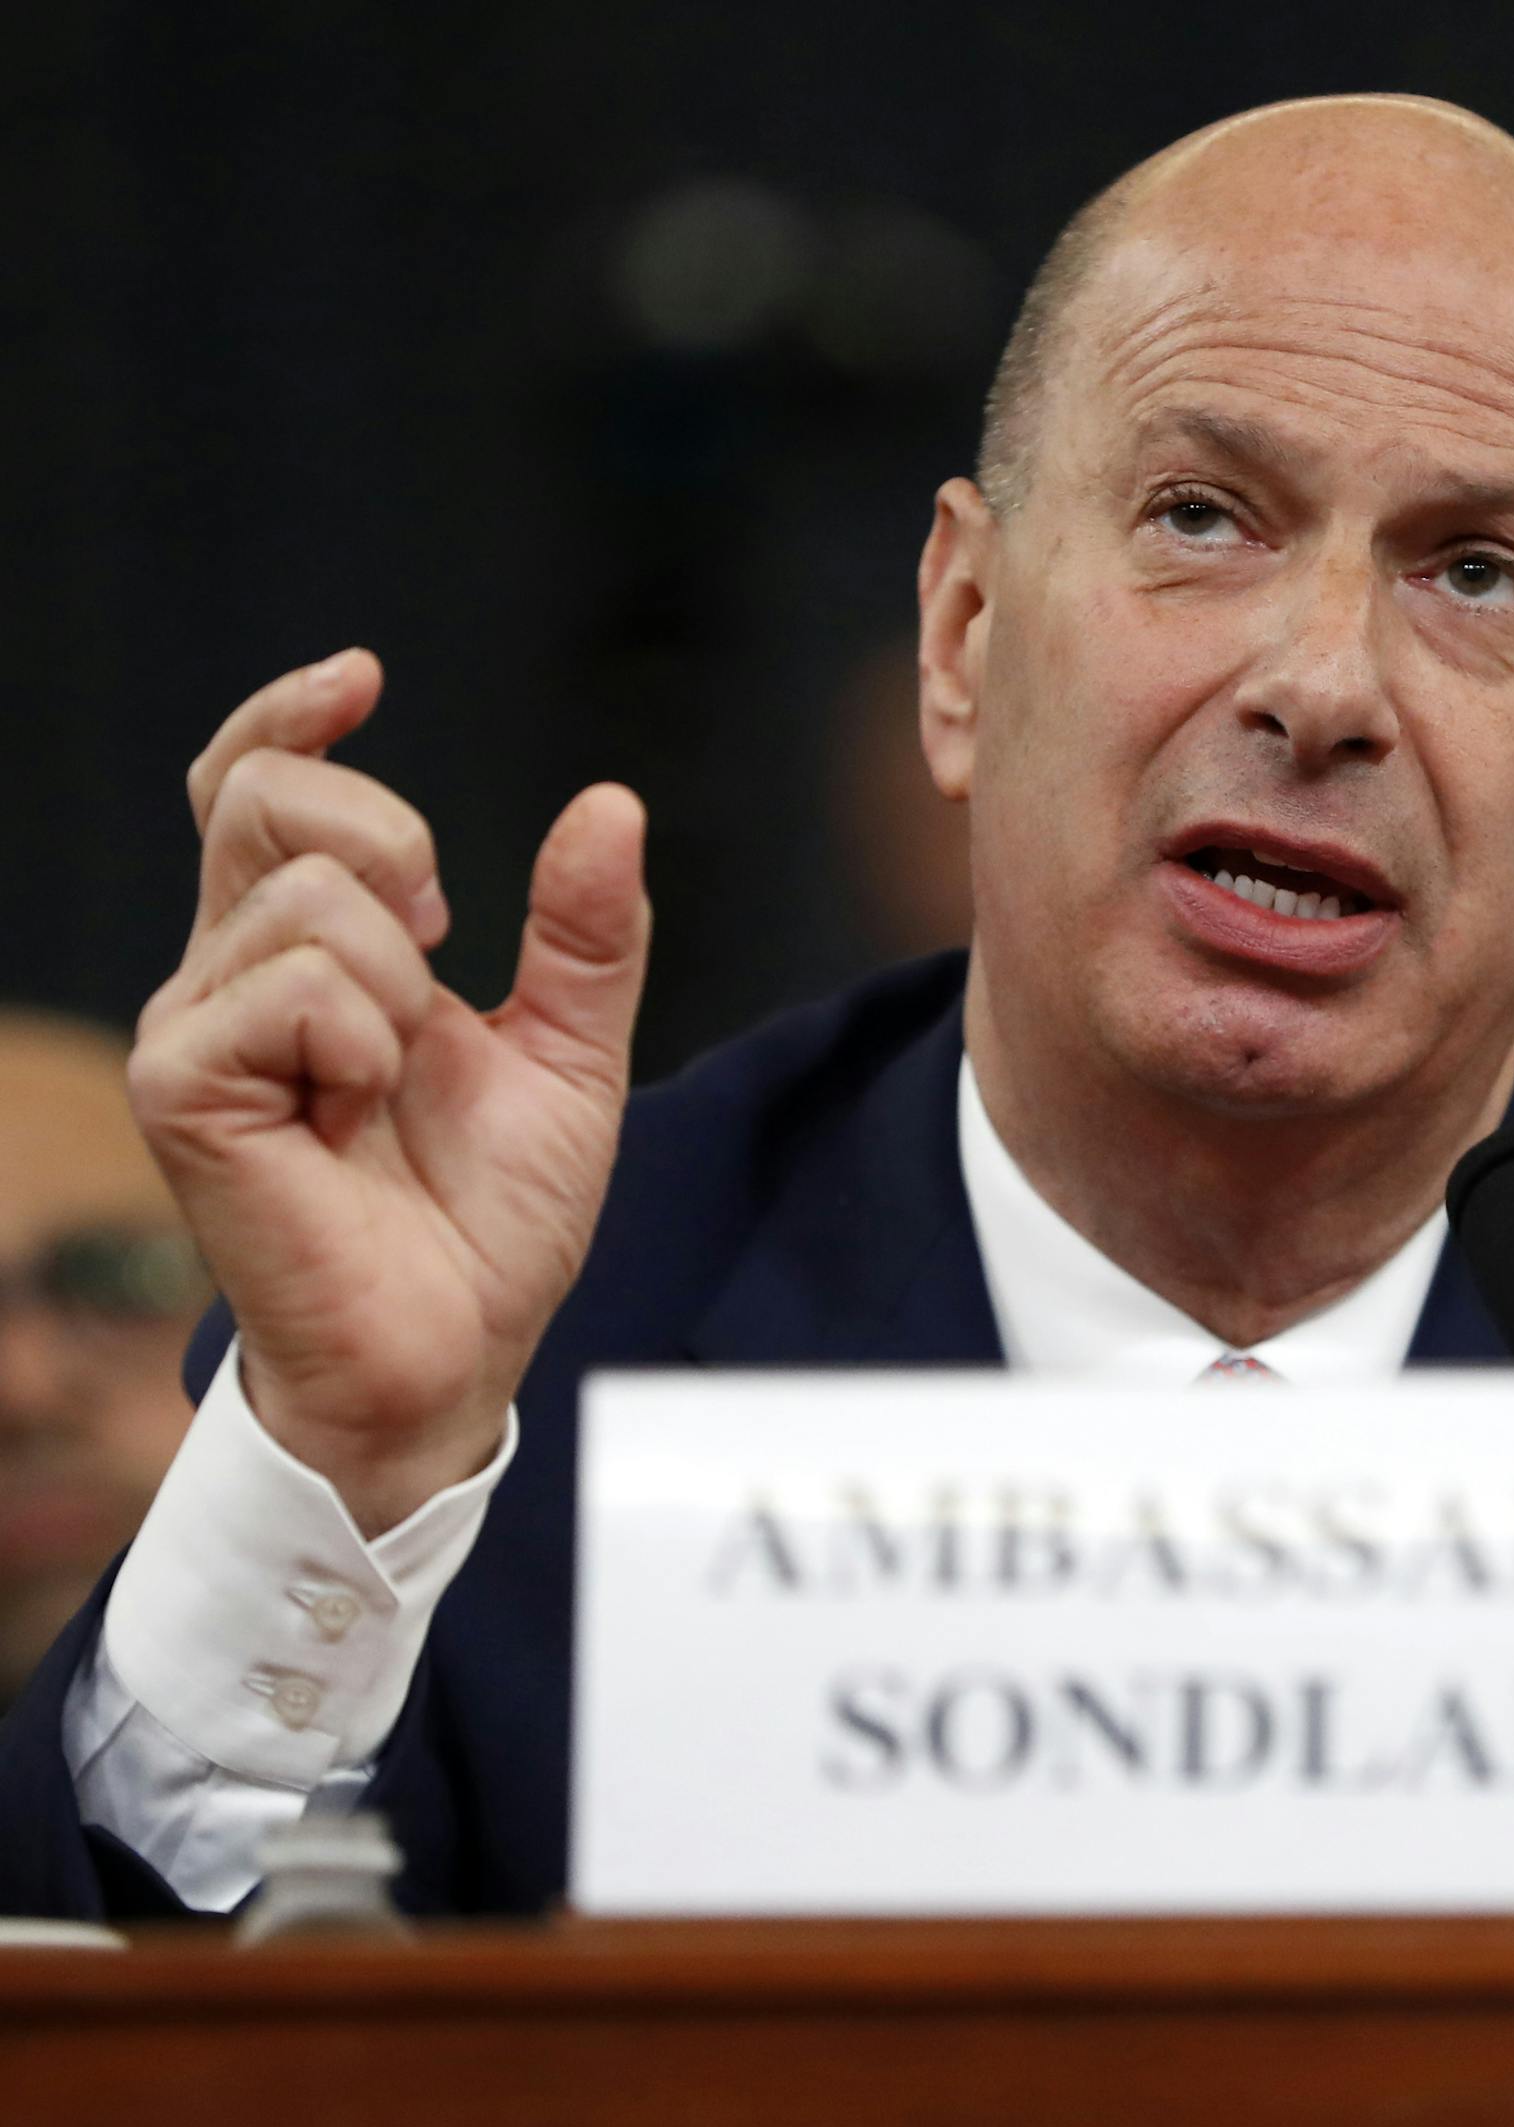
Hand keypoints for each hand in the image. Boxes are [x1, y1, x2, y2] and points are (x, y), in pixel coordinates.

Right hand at [129, 650, 650, 1534]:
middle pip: (268, 797)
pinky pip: (291, 988)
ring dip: (403, 986)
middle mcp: (235, 973)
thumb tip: (610, 804)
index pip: (257, 792)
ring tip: (394, 1085)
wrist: (457, 1344)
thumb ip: (586, 936)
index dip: (292, 719)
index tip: (364, 677)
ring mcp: (200, 1027)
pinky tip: (355, 1116)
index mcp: (311, 954)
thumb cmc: (491, 1217)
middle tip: (440, 949)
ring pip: (307, 894)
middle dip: (391, 844)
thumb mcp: (570, 1056)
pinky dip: (361, 1043)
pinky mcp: (185, 1088)